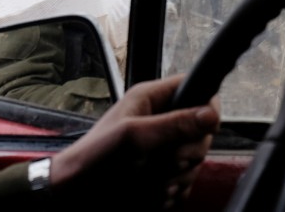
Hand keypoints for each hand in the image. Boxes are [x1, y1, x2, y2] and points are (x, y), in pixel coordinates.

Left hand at [50, 75, 220, 208]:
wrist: (74, 195)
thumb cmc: (93, 159)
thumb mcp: (134, 137)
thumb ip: (173, 124)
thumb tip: (209, 114)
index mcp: (151, 99)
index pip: (196, 88)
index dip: (206, 106)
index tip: (204, 127)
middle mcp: (159, 121)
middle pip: (201, 131)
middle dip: (186, 152)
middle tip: (162, 160)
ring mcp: (163, 149)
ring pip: (194, 162)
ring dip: (175, 177)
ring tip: (147, 179)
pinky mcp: (163, 175)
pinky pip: (185, 184)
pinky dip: (171, 192)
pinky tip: (149, 192)